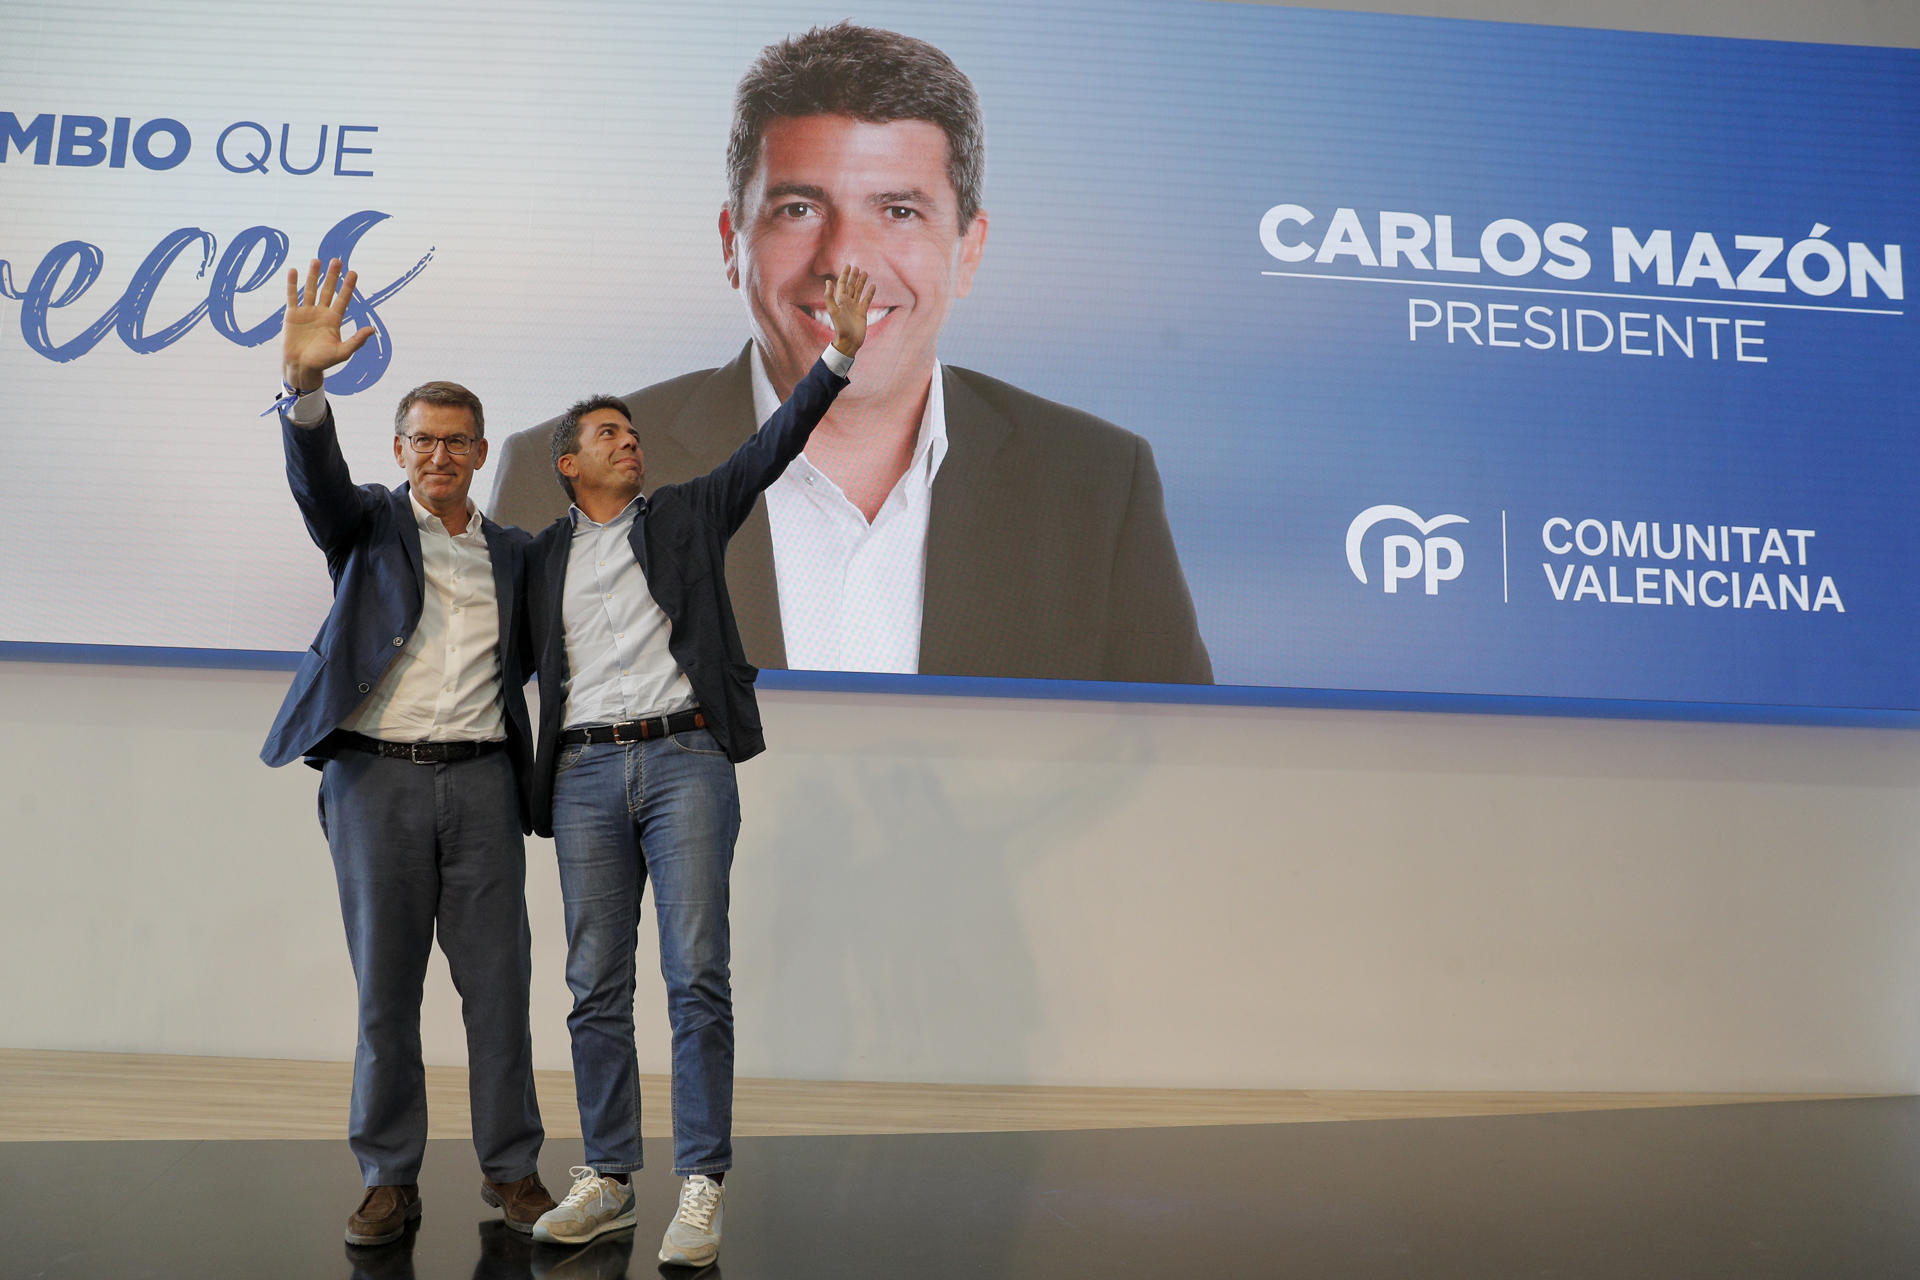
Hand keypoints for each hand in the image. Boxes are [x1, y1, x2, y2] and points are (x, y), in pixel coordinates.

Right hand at [282, 258, 376, 391]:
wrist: (301, 366)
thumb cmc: (323, 361)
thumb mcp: (342, 352)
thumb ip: (356, 341)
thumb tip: (371, 329)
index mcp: (334, 320)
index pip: (343, 299)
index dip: (348, 287)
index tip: (353, 273)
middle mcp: (321, 313)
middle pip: (328, 290)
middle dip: (332, 276)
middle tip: (337, 261)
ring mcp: (306, 312)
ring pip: (311, 289)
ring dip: (313, 275)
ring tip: (317, 260)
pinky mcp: (292, 314)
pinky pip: (292, 296)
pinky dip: (293, 284)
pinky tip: (294, 271)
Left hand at [823, 264, 874, 357]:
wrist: (849, 341)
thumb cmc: (840, 327)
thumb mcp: (833, 311)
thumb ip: (829, 297)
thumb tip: (827, 282)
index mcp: (839, 300)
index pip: (842, 284)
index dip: (844, 275)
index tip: (848, 266)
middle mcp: (847, 302)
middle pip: (851, 286)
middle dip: (853, 276)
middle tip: (857, 267)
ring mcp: (855, 307)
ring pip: (859, 291)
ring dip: (861, 282)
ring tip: (865, 273)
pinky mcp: (862, 312)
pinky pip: (867, 300)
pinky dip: (870, 293)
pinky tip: (873, 286)